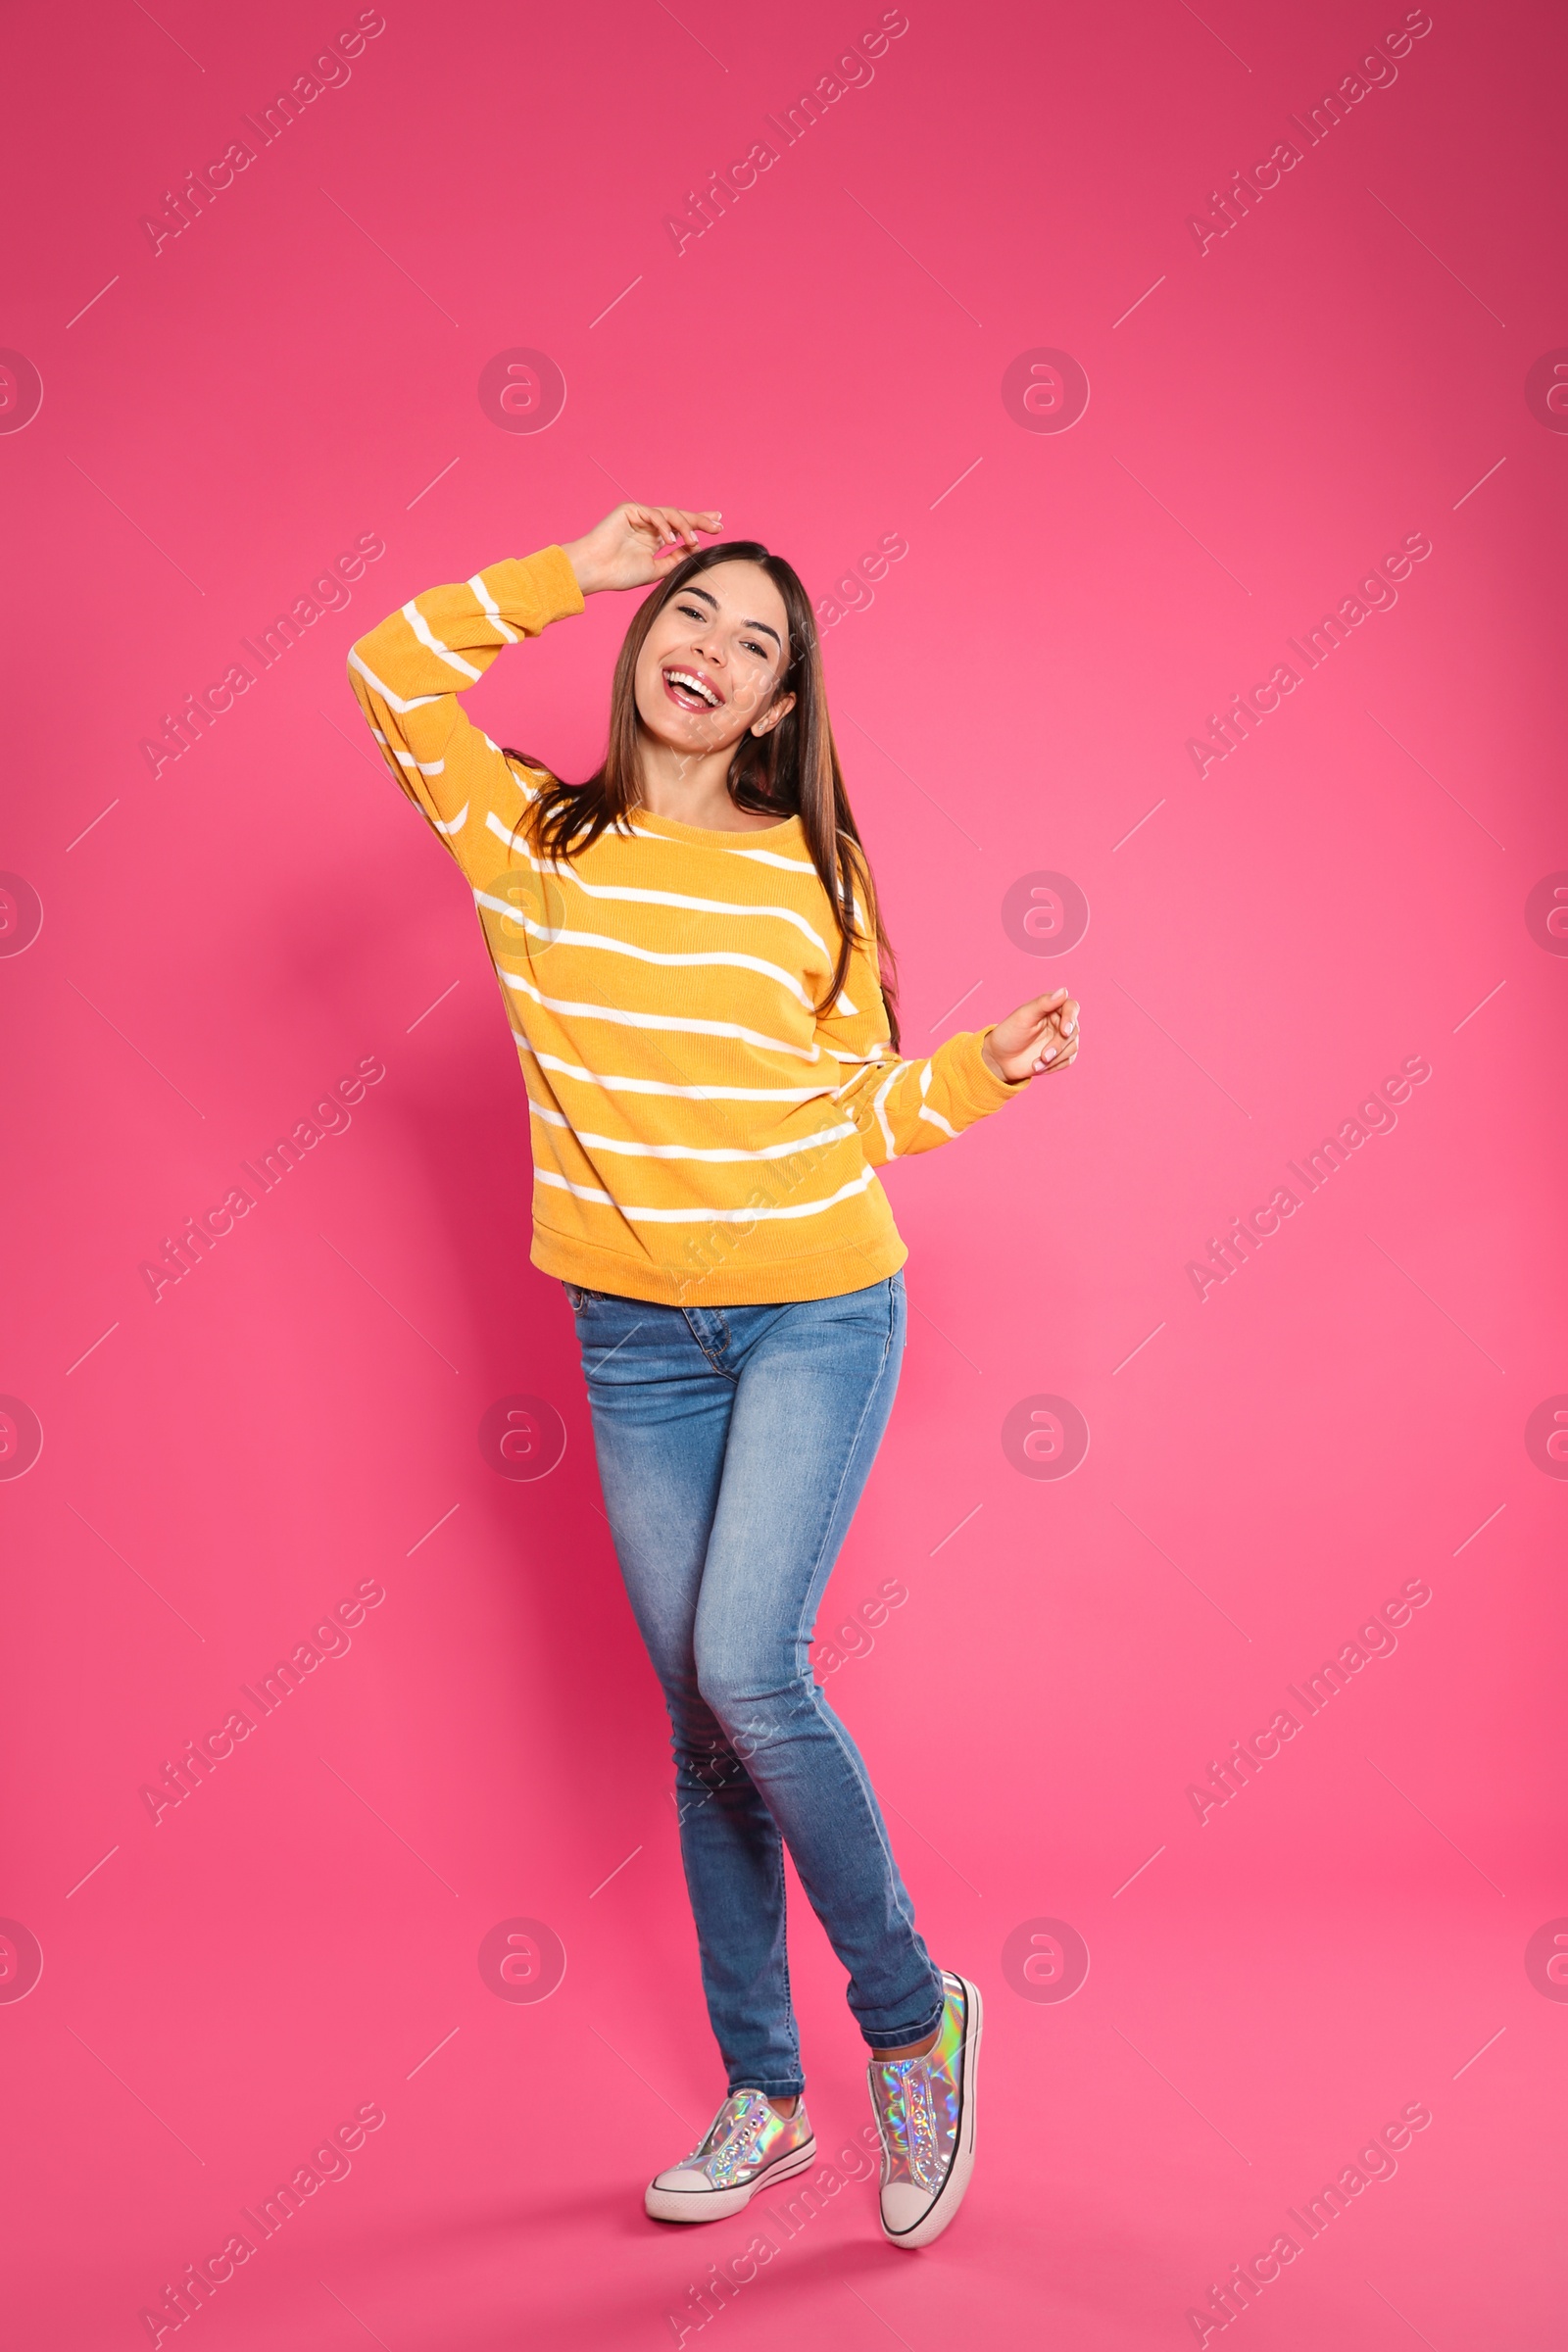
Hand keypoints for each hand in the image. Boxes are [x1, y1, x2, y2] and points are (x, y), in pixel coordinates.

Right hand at [561, 503, 721, 595]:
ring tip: (694, 541)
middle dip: (700, 520)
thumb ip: (675, 558)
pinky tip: (671, 540)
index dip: (699, 526)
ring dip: (685, 527)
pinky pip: (655, 514)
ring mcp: (639, 516)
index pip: (681, 528)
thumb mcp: (656, 569)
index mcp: (654, 538)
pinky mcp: (630, 510)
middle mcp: (649, 525)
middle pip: (680, 517)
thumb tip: (697, 550)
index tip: (719, 527)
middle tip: (718, 524)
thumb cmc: (619, 574)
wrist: (595, 571)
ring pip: (670, 515)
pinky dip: (665, 525)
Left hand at [980, 987, 1079, 1083]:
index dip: (1071, 1018)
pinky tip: (1038, 1067)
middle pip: (1073, 1030)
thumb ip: (1043, 1003)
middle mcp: (1060, 1021)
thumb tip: (1064, 991)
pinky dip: (1054, 1066)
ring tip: (1036, 1064)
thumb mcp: (1023, 1016)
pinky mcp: (1061, 1055)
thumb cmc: (1009, 1033)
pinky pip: (1068, 1060)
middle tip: (1044, 1056)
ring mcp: (1061, 1038)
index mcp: (1052, 1007)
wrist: (1000, 1059)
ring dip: (1056, 1058)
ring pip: (1072, 1047)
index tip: (1064, 1031)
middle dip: (1058, 1045)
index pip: (1071, 1007)